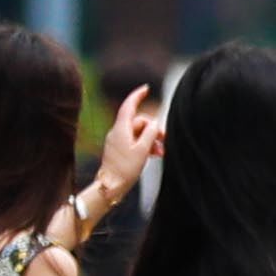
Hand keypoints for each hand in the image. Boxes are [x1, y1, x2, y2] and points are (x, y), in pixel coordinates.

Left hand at [91, 77, 166, 206]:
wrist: (111, 186)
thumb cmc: (126, 168)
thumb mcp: (143, 149)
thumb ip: (150, 133)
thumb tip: (154, 123)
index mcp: (121, 129)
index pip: (128, 106)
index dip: (137, 96)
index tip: (146, 88)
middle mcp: (117, 132)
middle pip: (139, 122)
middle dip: (153, 129)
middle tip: (164, 140)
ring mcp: (117, 141)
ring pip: (139, 133)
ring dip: (151, 140)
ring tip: (160, 153)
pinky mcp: (119, 150)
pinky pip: (134, 142)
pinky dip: (145, 146)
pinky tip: (154, 155)